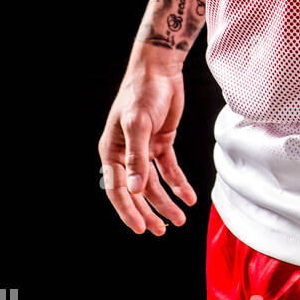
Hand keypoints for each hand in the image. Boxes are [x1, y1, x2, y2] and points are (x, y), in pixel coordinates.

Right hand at [98, 61, 196, 233]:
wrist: (160, 69)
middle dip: (149, 212)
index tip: (141, 229)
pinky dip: (178, 183)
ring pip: (154, 184)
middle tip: (161, 231)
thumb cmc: (142, 92)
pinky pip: (169, 169)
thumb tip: (135, 190)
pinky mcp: (162, 142)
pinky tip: (188, 196)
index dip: (129, 211)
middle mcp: (126, 154)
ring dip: (166, 201)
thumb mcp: (138, 124)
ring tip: (179, 219)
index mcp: (112, 151)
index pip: (117, 189)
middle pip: (137, 192)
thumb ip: (137, 158)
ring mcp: (145, 149)